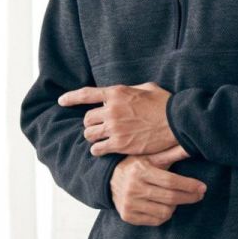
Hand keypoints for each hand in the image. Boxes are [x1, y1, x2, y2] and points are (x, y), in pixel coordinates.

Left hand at [57, 81, 174, 155]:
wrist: (176, 121)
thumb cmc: (165, 103)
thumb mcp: (147, 88)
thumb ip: (131, 90)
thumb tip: (127, 92)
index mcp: (116, 92)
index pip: (86, 94)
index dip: (71, 98)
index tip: (61, 101)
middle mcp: (111, 109)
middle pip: (87, 119)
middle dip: (91, 124)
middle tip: (98, 128)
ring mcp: (114, 127)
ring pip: (90, 135)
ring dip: (93, 138)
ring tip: (101, 140)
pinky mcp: (120, 144)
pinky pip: (98, 149)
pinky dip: (98, 150)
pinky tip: (102, 150)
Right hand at [110, 147, 206, 225]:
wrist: (109, 180)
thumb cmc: (136, 166)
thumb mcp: (151, 157)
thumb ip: (171, 154)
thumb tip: (190, 146)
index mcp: (140, 171)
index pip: (171, 182)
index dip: (189, 186)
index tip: (203, 188)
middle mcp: (133, 188)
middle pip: (170, 198)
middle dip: (189, 197)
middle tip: (199, 195)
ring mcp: (129, 204)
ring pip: (165, 211)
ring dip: (175, 206)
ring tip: (175, 199)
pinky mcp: (127, 216)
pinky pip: (156, 220)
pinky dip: (164, 215)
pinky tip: (164, 206)